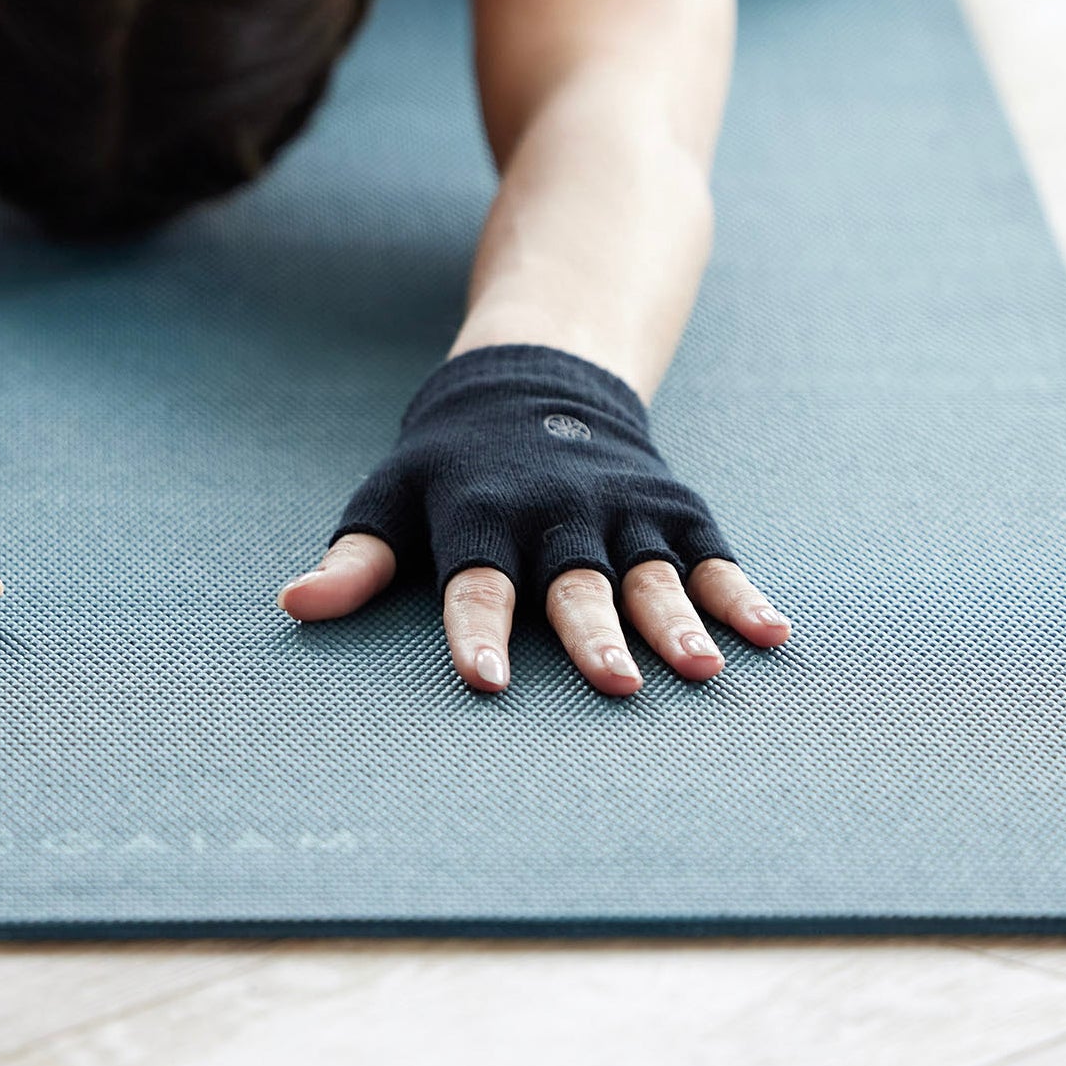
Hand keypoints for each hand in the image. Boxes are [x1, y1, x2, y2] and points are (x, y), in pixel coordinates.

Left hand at [278, 343, 789, 695]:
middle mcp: (554, 513)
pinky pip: (710, 555)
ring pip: (649, 572)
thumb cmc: (448, 468)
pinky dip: (740, 592)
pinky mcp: (670, 507)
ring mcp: (620, 509)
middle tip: (613, 685)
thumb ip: (355, 561)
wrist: (532, 380)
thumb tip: (293, 604)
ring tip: (701, 668)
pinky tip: (772, 633)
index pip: (474, 580)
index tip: (486, 680)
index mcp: (478, 514)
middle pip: (574, 581)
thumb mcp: (391, 499)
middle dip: (591, 631)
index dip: (477, 629)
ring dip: (676, 619)